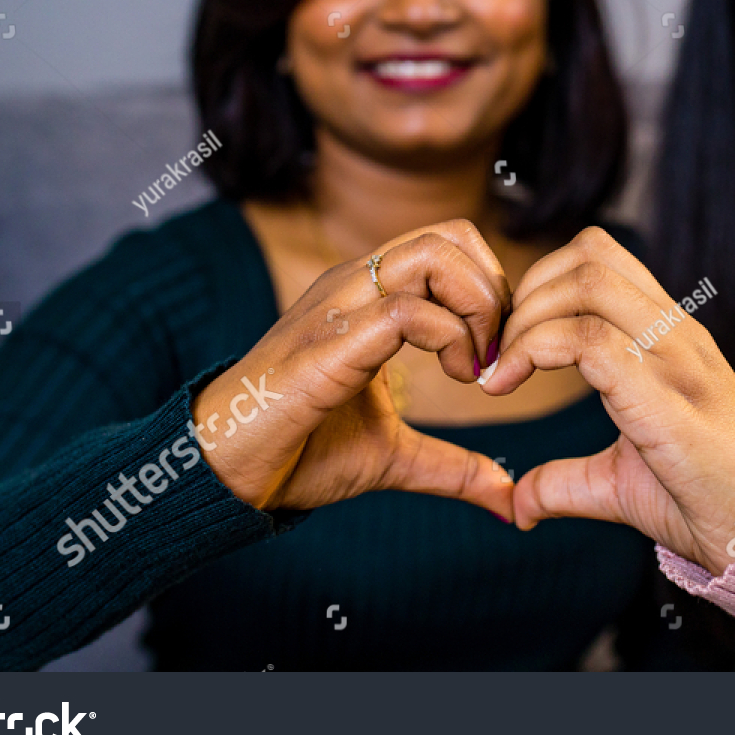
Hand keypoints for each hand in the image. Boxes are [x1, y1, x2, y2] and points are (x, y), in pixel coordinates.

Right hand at [191, 219, 514, 518]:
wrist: (227, 472)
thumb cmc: (299, 451)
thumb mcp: (396, 456)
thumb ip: (453, 467)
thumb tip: (507, 499)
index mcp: (369, 295)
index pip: (449, 242)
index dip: (491, 287)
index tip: (497, 353)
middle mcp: (355, 285)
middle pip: (450, 236)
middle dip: (495, 293)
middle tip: (495, 356)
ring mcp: (340, 307)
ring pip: (433, 256)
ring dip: (477, 309)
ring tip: (474, 368)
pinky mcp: (330, 345)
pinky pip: (407, 312)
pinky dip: (451, 339)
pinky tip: (456, 380)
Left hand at [481, 228, 734, 575]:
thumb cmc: (699, 498)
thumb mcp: (617, 482)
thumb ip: (565, 480)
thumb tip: (518, 503)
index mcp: (668, 334)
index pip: (600, 257)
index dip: (539, 283)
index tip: (508, 341)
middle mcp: (675, 332)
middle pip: (589, 254)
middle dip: (526, 294)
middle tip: (496, 353)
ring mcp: (676, 358)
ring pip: (590, 283)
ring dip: (527, 319)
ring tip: (501, 370)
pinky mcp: (667, 396)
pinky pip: (592, 341)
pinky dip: (534, 350)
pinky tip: (506, 385)